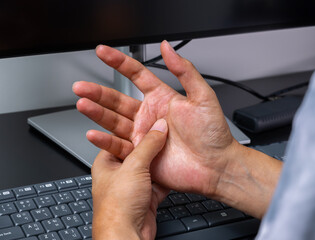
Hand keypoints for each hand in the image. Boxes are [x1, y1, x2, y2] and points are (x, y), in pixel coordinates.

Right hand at [73, 40, 235, 196]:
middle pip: (117, 99)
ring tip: (83, 104)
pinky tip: (93, 133)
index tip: (103, 52)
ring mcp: (143, 135)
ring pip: (114, 121)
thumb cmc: (213, 133)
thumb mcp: (202, 96)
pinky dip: (104, 141)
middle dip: (98, 92)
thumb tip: (168, 47)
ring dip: (97, 113)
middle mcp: (149, 116)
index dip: (119, 63)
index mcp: (161, 98)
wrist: (215, 165)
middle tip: (81, 86)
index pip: (136, 75)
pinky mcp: (141, 155)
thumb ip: (184, 71)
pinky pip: (118, 146)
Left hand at [92, 119, 168, 239]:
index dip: (136, 128)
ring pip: (150, 167)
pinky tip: (174, 170)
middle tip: (165, 132)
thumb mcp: (134, 166)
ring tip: (173, 148)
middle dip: (152, 145)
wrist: (127, 235)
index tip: (150, 121)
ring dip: (161, 161)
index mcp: (106, 162)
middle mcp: (119, 173)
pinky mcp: (145, 197)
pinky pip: (159, 182)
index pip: (121, 137)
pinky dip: (167, 178)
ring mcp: (132, 186)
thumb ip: (148, 145)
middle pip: (139, 152)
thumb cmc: (117, 207)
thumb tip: (159, 128)